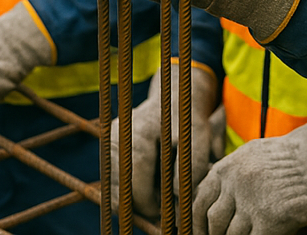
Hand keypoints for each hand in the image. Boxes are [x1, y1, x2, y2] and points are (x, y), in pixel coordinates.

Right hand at [113, 61, 219, 217]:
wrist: (175, 95)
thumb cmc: (188, 118)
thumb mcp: (197, 138)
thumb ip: (190, 165)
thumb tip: (174, 194)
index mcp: (134, 135)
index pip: (134, 184)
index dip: (150, 203)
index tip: (165, 209)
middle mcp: (115, 138)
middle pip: (121, 188)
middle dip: (143, 201)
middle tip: (164, 203)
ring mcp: (109, 142)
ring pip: (115, 187)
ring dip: (135, 195)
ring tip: (158, 190)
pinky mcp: (109, 148)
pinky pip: (114, 180)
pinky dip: (130, 187)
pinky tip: (149, 182)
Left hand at [193, 108, 306, 234]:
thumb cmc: (290, 158)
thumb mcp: (252, 155)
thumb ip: (231, 173)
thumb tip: (213, 190)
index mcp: (227, 169)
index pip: (200, 199)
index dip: (196, 219)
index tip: (198, 229)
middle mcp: (234, 186)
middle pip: (213, 220)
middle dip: (213, 233)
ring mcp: (250, 205)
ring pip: (230, 234)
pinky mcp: (268, 222)